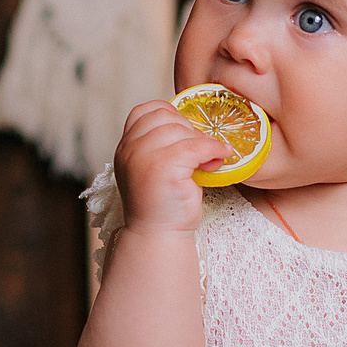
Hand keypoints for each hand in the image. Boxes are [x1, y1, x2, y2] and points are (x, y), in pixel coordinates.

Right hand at [112, 98, 225, 235]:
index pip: (145, 111)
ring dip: (203, 141)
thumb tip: (199, 127)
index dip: (170, 115)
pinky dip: (213, 149)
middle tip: (202, 151)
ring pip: (181, 130)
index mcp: (126, 147)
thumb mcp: (156, 168)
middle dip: (189, 130)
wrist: (159, 236)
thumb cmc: (164, 204)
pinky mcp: (163, 167)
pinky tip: (220, 158)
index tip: (185, 134)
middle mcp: (129, 149)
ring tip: (211, 159)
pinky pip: (196, 145)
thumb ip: (165, 145)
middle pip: (165, 117)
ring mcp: (144, 157)